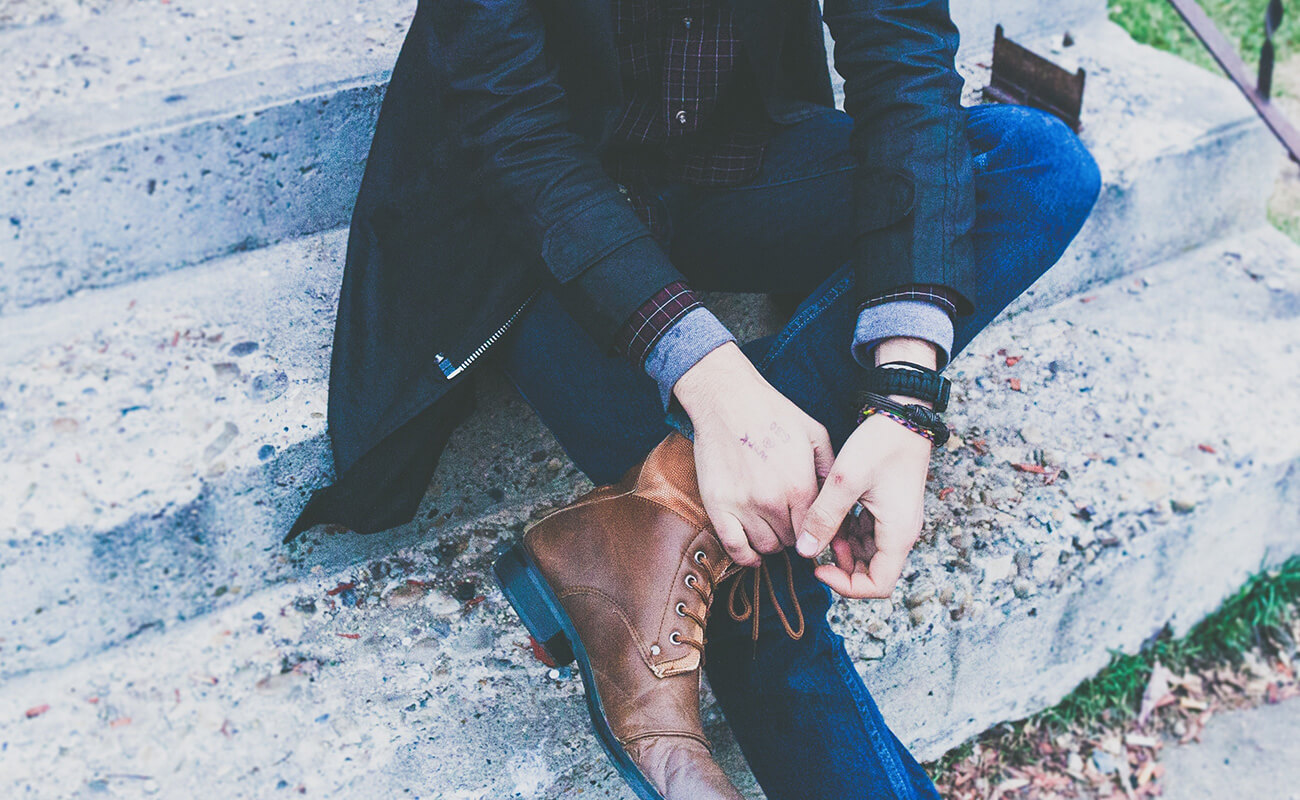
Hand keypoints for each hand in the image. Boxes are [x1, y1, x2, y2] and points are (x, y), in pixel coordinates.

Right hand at [673, 343, 834, 566]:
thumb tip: (839, 503)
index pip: (816, 529)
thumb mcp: (816, 435)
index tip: (812, 525)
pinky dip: (745, 556)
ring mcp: (743, 505)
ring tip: (771, 525)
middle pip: (792, 541)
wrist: (728, 398)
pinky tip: (753, 551)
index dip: (816, 529)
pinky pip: (734, 547)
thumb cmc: (772, 413)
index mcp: (801, 485)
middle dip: (794, 533)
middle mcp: (773, 501)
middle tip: (789, 519)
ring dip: (772, 541)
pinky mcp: (718, 505)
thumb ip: (829, 472)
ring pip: (766, 546)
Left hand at [794, 337, 937, 597]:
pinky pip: (866, 534)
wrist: (902, 414)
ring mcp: (895, 522)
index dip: (845, 585)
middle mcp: (901, 534)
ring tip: (820, 523)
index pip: (877, 586)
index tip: (818, 566)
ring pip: (866, 554)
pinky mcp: (888, 510)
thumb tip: (805, 552)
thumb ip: (824, 517)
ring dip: (841, 547)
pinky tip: (829, 512)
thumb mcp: (845, 481)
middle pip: (872, 573)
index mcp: (898, 535)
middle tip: (815, 542)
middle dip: (841, 565)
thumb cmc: (880, 445)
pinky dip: (846, 531)